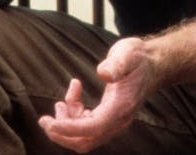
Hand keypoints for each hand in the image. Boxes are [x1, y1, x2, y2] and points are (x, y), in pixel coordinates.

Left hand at [38, 37, 156, 151]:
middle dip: (61, 134)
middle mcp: (117, 120)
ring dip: (66, 123)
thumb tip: (103, 73)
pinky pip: (85, 125)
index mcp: (121, 108)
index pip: (93, 128)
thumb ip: (116, 64)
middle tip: (44, 120)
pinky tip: (73, 94)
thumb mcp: (127, 54)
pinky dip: (73, 114)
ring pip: (83, 136)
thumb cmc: (138, 59)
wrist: (152, 64)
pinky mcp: (107, 117)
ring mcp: (112, 121)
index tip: (50, 123)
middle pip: (85, 141)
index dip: (69, 129)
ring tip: (61, 102)